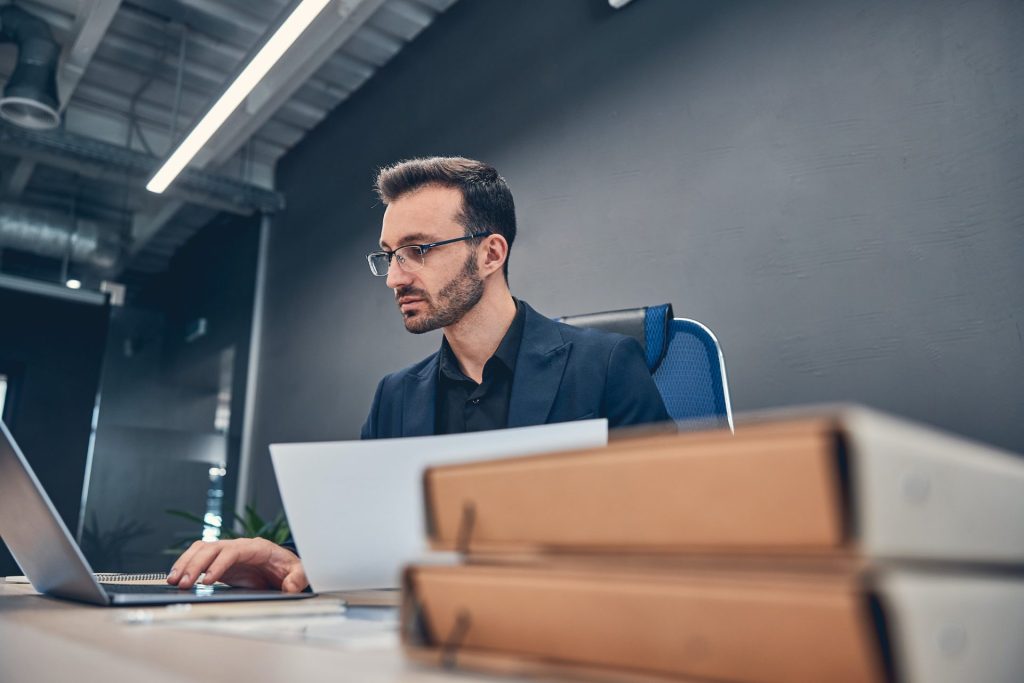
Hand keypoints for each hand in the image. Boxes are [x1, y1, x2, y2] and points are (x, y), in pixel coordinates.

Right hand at [166, 538, 307, 592]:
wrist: (283, 568)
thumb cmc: (289, 568)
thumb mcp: (299, 572)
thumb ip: (298, 578)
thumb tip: (292, 586)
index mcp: (256, 547)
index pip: (233, 551)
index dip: (218, 564)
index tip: (207, 580)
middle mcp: (239, 547)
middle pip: (212, 548)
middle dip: (195, 565)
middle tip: (183, 583)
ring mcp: (227, 553)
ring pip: (201, 550)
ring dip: (185, 563)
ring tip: (173, 580)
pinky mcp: (219, 562)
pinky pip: (198, 558)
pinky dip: (185, 565)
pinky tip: (175, 577)